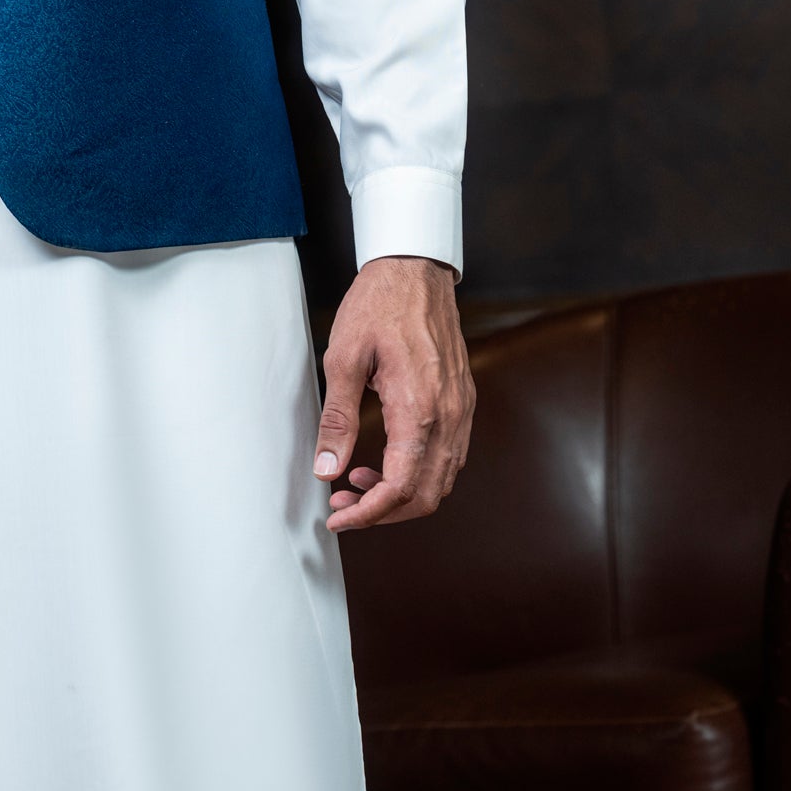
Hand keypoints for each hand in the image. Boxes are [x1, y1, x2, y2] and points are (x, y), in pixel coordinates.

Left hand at [314, 255, 473, 532]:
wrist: (415, 271)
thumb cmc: (378, 306)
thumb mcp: (343, 358)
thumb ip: (337, 418)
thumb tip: (327, 469)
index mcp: (419, 408)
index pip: (401, 488)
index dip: (368, 514)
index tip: (338, 518)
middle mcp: (449, 416)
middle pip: (426, 496)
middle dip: (383, 513)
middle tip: (342, 503)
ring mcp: (461, 410)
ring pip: (441, 480)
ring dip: (401, 495)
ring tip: (356, 481)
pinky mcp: (463, 403)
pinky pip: (448, 457)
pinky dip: (419, 473)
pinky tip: (384, 460)